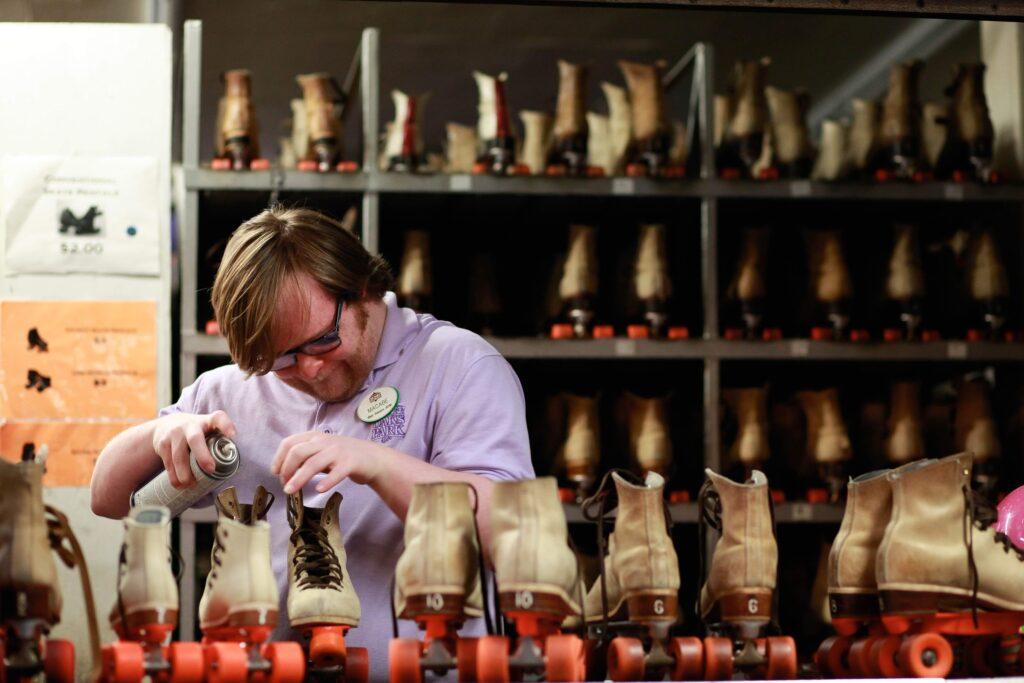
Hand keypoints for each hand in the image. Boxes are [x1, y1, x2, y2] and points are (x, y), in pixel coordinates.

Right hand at [151, 411, 235, 488]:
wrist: (166, 425)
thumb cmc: (196, 432)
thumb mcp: (207, 429)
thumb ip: (219, 441)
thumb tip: (231, 466)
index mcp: (207, 421)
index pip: (218, 418)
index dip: (226, 425)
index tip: (233, 435)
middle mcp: (190, 425)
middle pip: (195, 439)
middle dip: (202, 456)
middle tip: (211, 470)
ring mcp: (174, 434)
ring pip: (179, 455)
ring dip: (185, 473)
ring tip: (192, 485)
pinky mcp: (162, 444)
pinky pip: (168, 463)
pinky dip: (174, 476)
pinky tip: (179, 485)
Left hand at [271, 432, 385, 494]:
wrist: (372, 458)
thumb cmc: (343, 456)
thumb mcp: (321, 451)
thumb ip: (305, 457)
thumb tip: (284, 472)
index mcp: (315, 437)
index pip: (289, 443)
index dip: (279, 458)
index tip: (275, 473)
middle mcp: (325, 441)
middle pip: (298, 452)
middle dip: (286, 469)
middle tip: (284, 485)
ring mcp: (338, 451)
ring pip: (313, 463)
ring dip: (299, 478)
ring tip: (291, 491)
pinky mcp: (350, 463)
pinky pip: (336, 472)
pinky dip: (326, 481)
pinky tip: (319, 489)